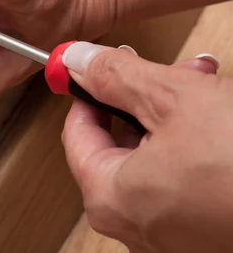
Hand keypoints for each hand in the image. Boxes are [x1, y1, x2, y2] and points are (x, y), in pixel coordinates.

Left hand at [61, 42, 231, 252]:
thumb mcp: (173, 99)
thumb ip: (115, 76)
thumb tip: (79, 60)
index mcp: (110, 199)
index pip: (76, 134)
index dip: (87, 92)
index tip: (96, 67)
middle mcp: (135, 226)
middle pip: (118, 144)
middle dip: (143, 96)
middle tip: (164, 69)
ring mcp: (173, 234)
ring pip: (154, 157)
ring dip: (174, 113)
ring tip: (205, 82)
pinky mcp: (206, 232)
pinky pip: (183, 179)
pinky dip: (195, 145)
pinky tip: (222, 118)